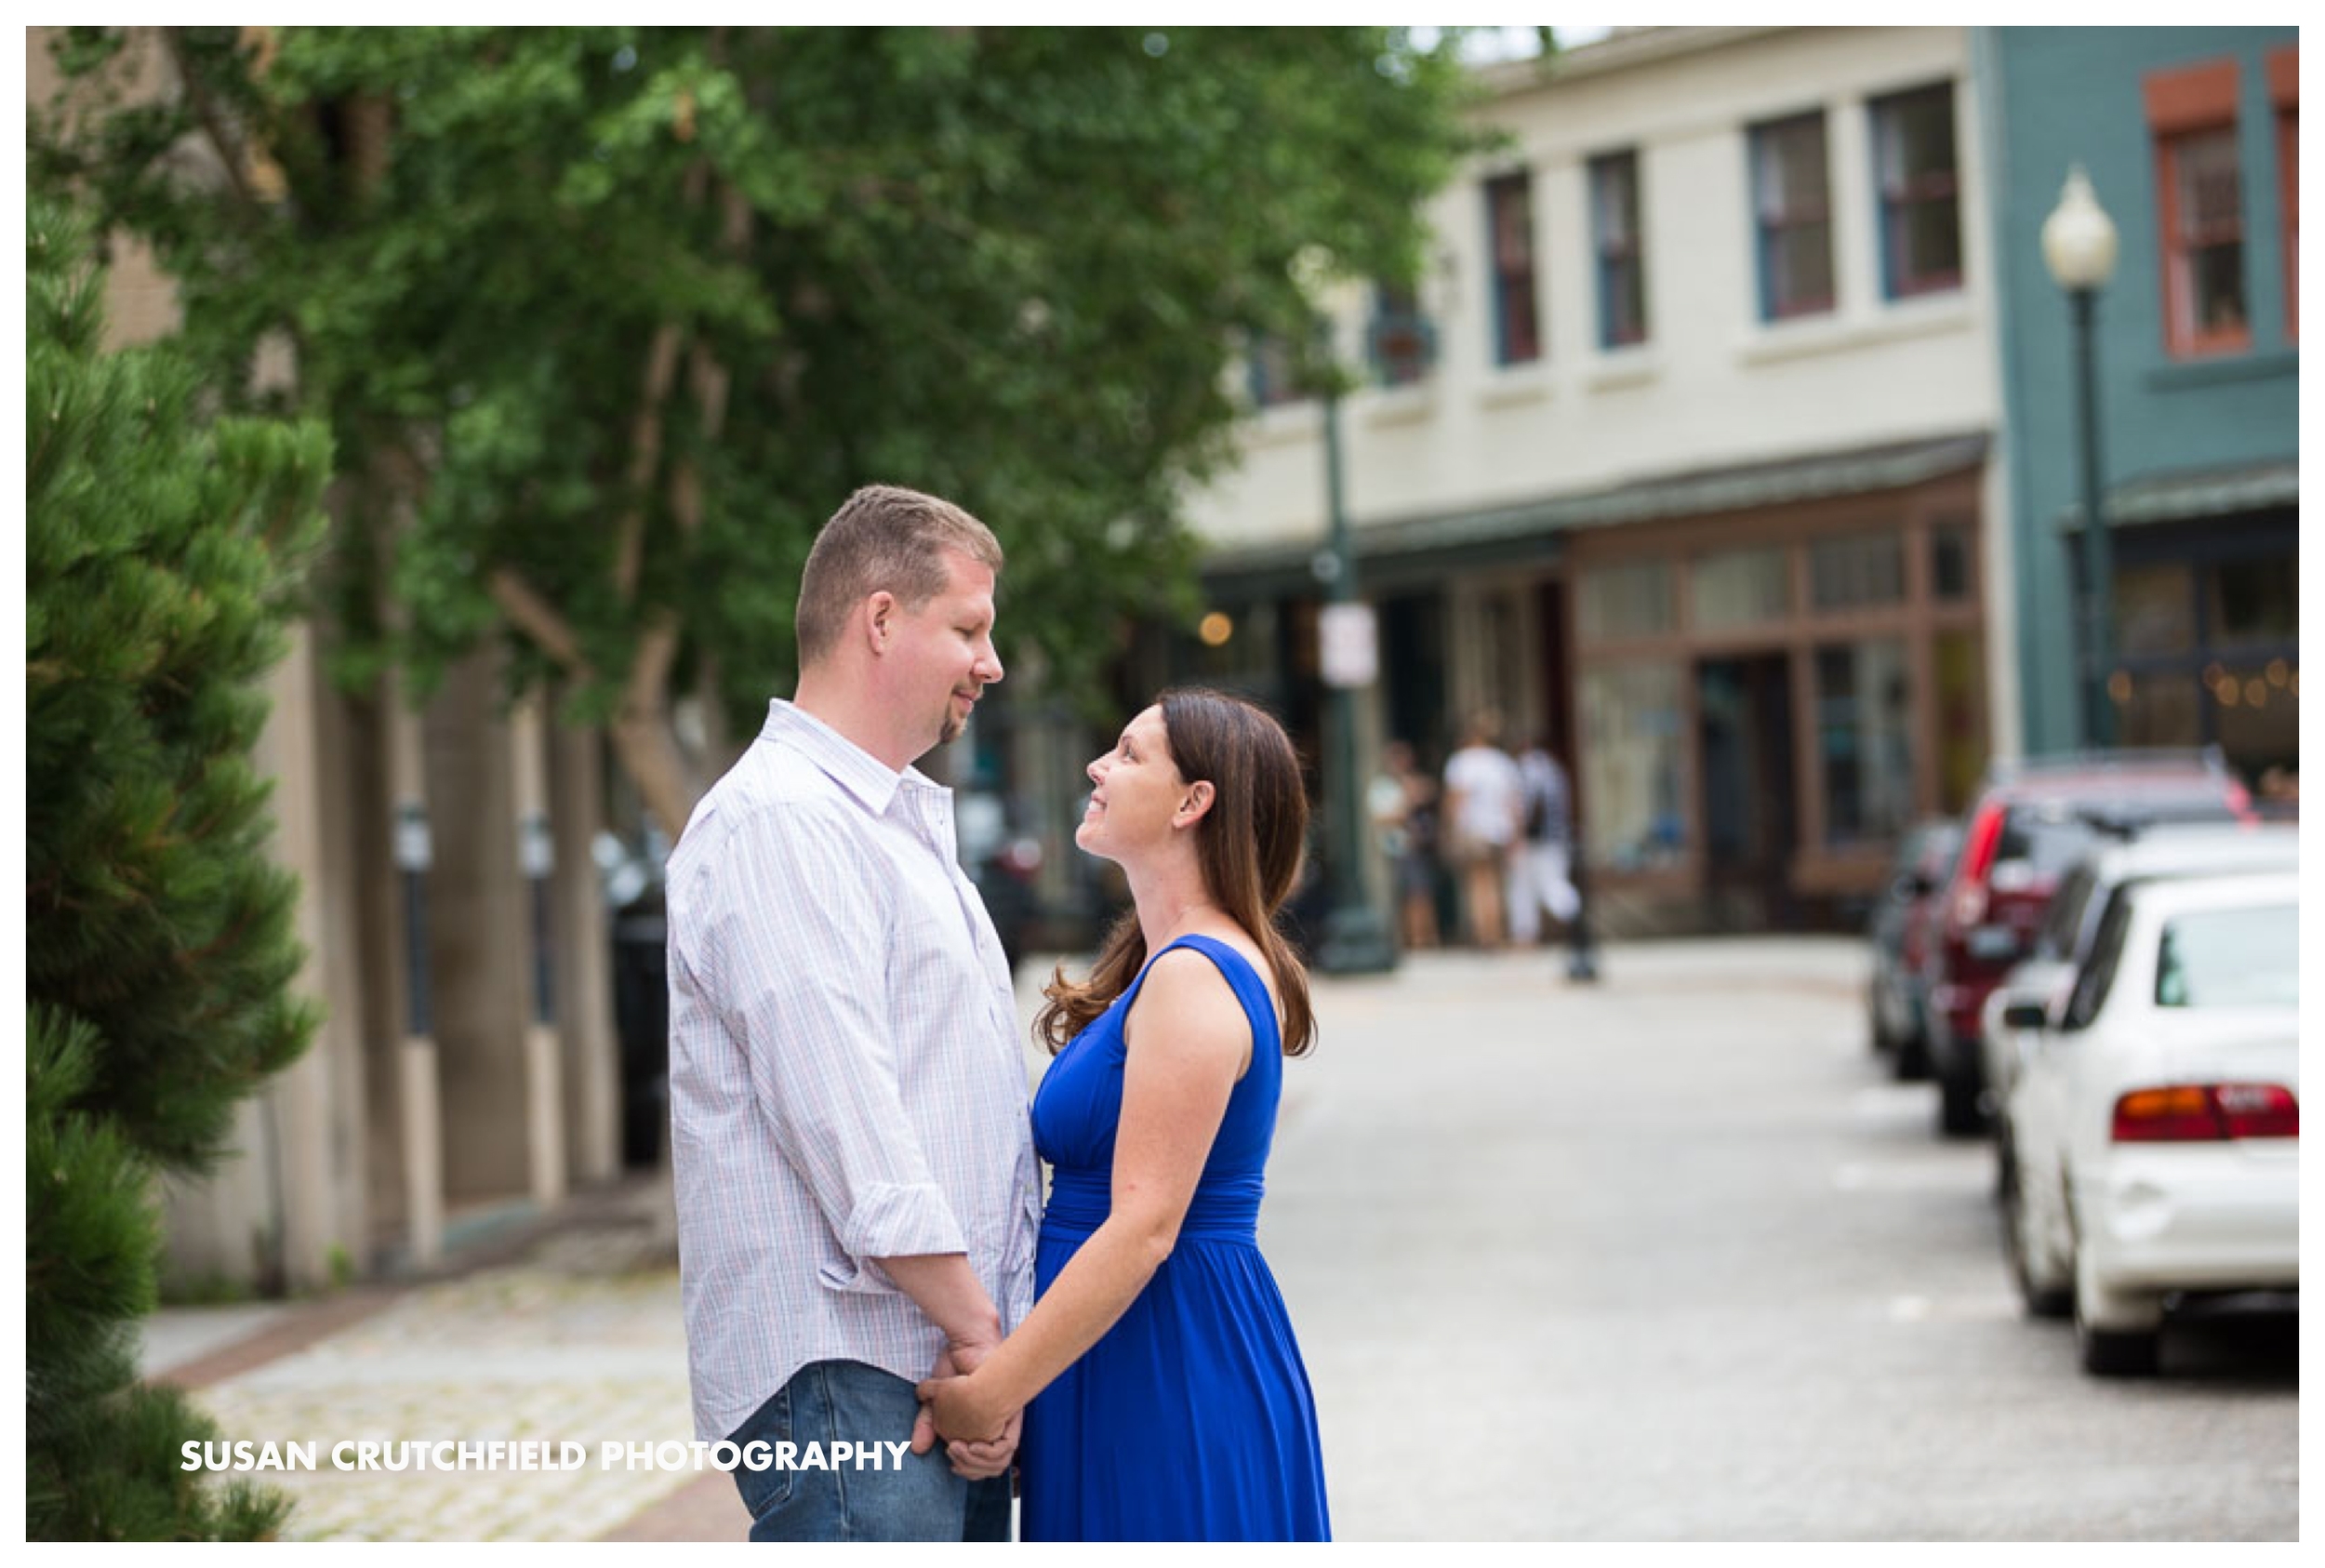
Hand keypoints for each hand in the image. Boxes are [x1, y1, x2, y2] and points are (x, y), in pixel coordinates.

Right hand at [910, 1342, 1017, 1478]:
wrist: (967, 1345)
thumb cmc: (954, 1368)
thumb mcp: (936, 1402)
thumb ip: (927, 1424)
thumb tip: (917, 1450)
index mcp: (985, 1427)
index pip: (984, 1467)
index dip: (969, 1472)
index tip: (951, 1465)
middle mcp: (999, 1427)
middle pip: (994, 1469)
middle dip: (970, 1470)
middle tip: (951, 1456)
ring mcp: (1005, 1421)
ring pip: (1000, 1461)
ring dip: (976, 1463)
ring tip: (955, 1449)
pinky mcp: (1009, 1413)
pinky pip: (1008, 1446)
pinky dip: (987, 1453)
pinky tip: (970, 1445)